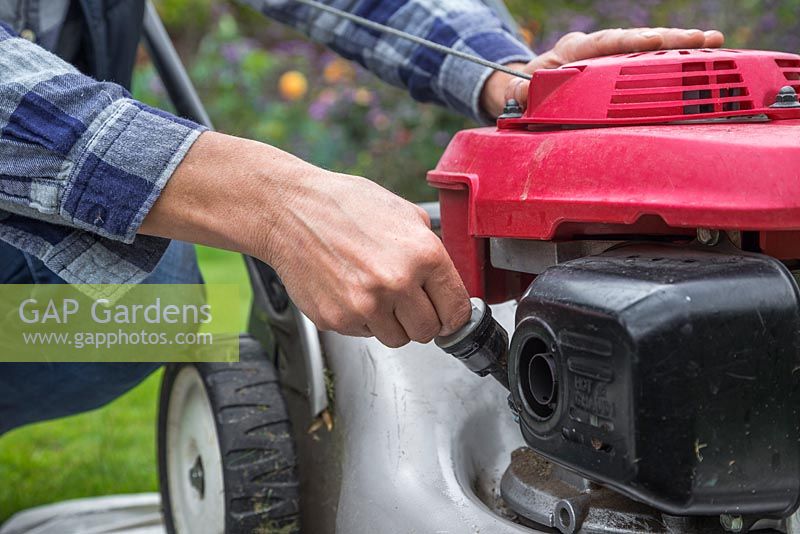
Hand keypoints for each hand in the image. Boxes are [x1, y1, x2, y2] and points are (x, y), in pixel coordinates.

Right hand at [141, 132, 471, 347]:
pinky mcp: (338, 320)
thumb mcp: (403, 213)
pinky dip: (363, 320)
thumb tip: (446, 280)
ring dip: (393, 324)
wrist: (290, 210)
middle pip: (429, 331)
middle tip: (409, 302)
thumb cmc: (344, 205)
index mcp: (424, 255)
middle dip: (423, 319)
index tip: (448, 314)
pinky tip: (351, 290)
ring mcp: (366, 306)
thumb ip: (430, 249)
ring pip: (398, 340)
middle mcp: (397, 284)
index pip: (457, 309)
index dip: (454, 314)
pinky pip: (365, 334)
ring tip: (377, 294)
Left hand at [481, 28, 725, 116]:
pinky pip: (651, 59)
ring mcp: (611, 55)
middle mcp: (596, 48)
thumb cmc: (528, 89)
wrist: (529, 84)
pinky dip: (675, 58)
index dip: (629, 42)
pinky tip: (704, 55)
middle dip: (669, 39)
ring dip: (680, 45)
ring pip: (648, 47)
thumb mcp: (521, 94)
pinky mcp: (621, 65)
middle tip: (702, 39)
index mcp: (573, 50)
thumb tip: (520, 96)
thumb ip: (522, 96)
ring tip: (713, 42)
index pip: (604, 42)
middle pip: (636, 39)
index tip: (652, 41)